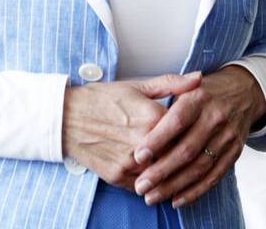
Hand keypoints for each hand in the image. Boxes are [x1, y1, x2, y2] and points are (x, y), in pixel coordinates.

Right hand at [62, 72, 201, 190]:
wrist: (67, 116)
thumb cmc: (103, 98)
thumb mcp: (137, 86)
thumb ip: (171, 83)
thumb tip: (198, 79)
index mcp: (152, 117)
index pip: (187, 130)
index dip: (192, 130)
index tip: (193, 128)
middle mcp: (144, 142)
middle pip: (177, 154)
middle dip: (182, 152)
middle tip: (184, 147)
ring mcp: (131, 162)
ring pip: (162, 173)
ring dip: (167, 169)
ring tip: (167, 159)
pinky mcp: (118, 177)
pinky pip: (144, 185)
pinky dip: (149, 180)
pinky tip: (149, 169)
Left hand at [133, 65, 265, 207]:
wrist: (241, 93)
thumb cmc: (202, 92)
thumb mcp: (185, 86)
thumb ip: (163, 99)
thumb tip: (143, 122)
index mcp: (199, 97)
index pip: (176, 121)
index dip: (157, 140)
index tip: (138, 156)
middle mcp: (215, 117)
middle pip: (187, 150)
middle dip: (162, 171)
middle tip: (141, 186)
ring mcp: (227, 137)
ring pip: (199, 167)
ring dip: (174, 186)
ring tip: (152, 197)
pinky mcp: (234, 152)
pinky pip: (214, 177)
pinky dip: (195, 191)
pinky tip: (176, 200)